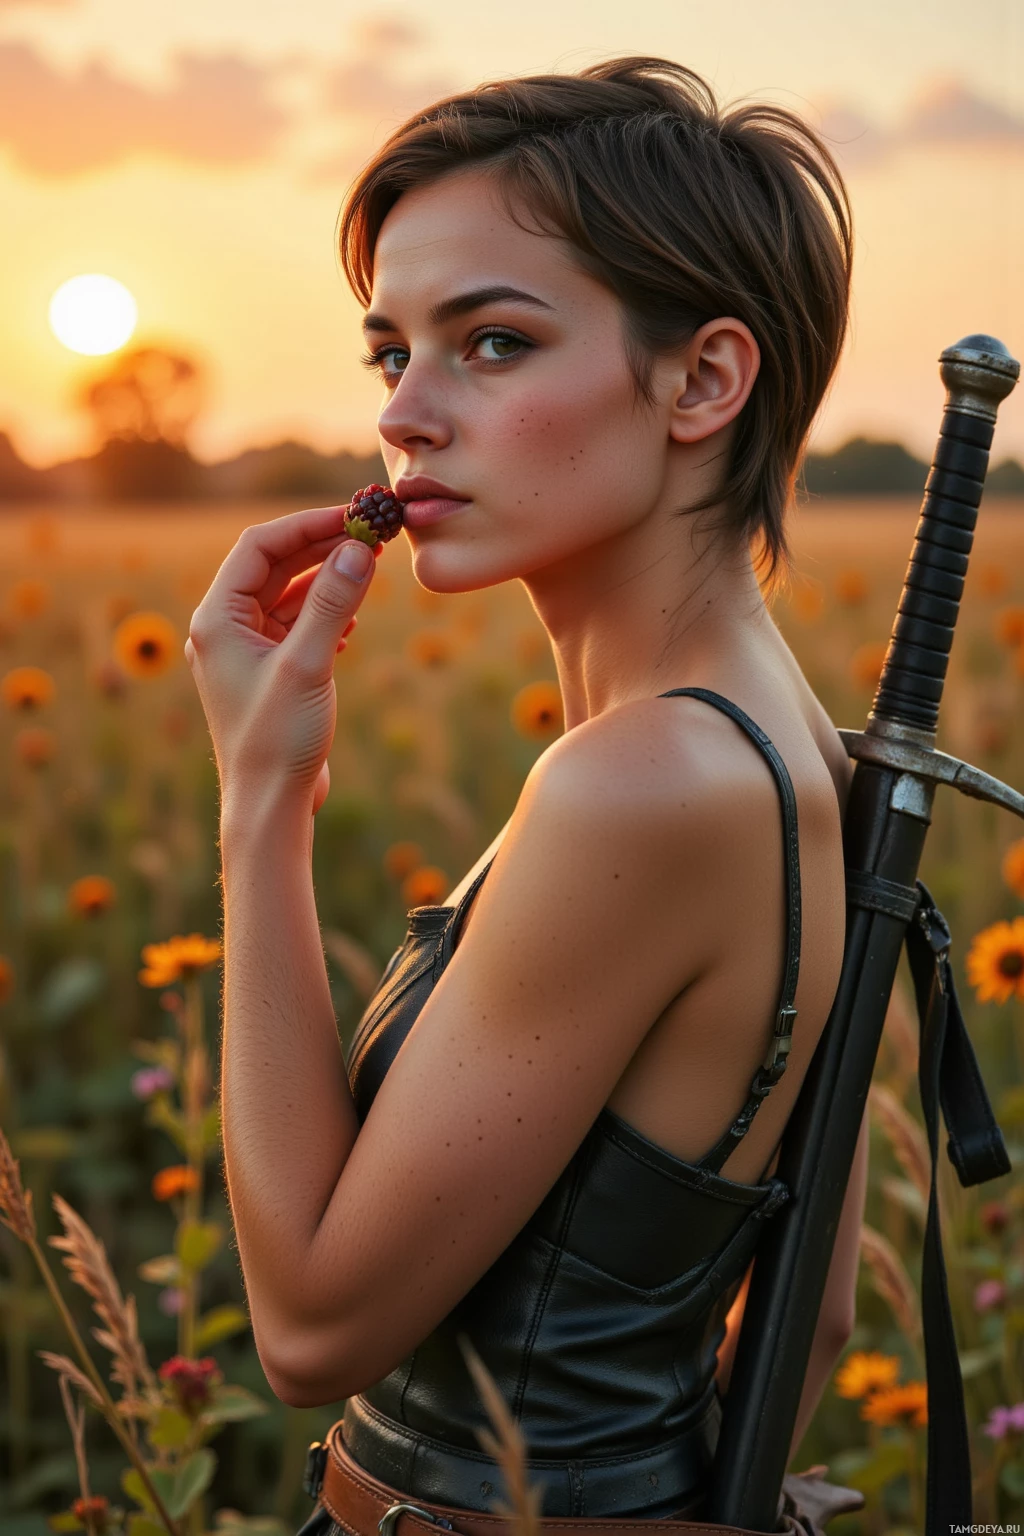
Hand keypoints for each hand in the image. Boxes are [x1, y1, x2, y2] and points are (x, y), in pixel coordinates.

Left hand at [184, 505, 382, 816]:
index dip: (306, 526)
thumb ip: (332, 603)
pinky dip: (324, 614)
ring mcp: (245, 652)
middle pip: (273, 567)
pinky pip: (294, 626)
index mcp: (217, 620)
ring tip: (369, 567)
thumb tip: (357, 549)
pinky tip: (354, 619)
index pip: (258, 548)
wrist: (269, 805)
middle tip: (369, 536)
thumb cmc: (278, 739)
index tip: (352, 518)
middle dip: (321, 549)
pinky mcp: (268, 674)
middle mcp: (224, 630)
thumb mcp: (308, 664)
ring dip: (327, 580)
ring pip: (287, 596)